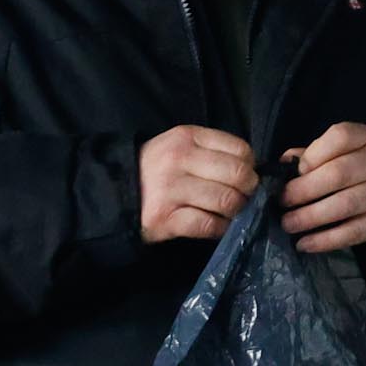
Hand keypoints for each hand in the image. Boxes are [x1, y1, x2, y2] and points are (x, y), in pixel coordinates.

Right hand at [138, 124, 259, 242]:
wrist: (112, 193)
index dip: (251, 166)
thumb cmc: (155, 170)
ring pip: (226, 200)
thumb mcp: (179, 147)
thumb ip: (211, 152)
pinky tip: (219, 227)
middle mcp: (178, 159)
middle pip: (238, 175)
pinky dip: (221, 228)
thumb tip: (253, 170)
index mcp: (187, 137)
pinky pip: (208, 224)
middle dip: (248, 190)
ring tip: (231, 213)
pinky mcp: (164, 218)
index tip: (246, 177)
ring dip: (236, 211)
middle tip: (244, 198)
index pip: (240, 149)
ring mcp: (170, 189)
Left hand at [280, 121, 365, 250]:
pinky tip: (305, 244)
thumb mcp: (339, 152)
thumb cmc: (356, 168)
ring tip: (288, 224)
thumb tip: (281, 165)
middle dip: (304, 190)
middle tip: (283, 202)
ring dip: (310, 217)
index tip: (295, 171)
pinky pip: (353, 232)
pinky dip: (325, 240)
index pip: (341, 137)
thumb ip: (312, 155)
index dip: (313, 154)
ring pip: (346, 204)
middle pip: (340, 173)